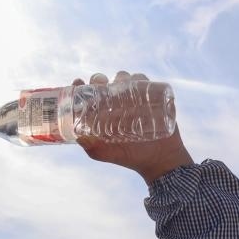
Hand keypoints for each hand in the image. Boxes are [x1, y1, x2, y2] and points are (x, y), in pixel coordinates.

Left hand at [76, 71, 193, 184]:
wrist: (160, 160)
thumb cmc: (130, 158)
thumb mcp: (106, 154)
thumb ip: (92, 147)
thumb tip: (78, 138)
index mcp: (102, 113)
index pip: (89, 95)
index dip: (82, 87)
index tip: (78, 82)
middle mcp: (116, 104)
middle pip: (105, 82)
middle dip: (99, 79)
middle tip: (100, 84)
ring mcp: (134, 100)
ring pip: (124, 79)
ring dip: (119, 77)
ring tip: (118, 86)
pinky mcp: (151, 98)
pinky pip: (144, 82)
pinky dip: (139, 79)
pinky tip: (135, 84)